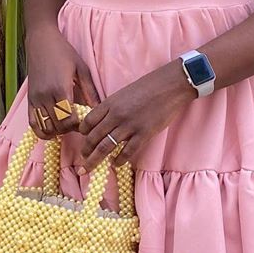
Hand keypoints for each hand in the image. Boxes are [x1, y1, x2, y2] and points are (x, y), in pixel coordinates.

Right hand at [26, 26, 99, 140]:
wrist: (41, 40)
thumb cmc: (63, 52)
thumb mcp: (82, 69)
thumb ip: (90, 91)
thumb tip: (99, 109)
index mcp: (61, 89)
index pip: (69, 119)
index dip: (79, 125)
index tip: (86, 121)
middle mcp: (46, 96)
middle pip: (58, 126)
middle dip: (70, 129)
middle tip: (78, 123)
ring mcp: (35, 99)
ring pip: (45, 128)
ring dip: (57, 131)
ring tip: (66, 124)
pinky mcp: (29, 100)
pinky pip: (33, 123)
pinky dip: (42, 130)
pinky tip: (52, 127)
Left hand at [76, 60, 195, 170]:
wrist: (171, 85)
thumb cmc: (149, 86)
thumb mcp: (124, 93)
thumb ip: (112, 107)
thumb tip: (104, 122)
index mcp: (110, 103)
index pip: (88, 121)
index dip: (83, 133)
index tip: (83, 138)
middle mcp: (116, 115)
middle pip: (93, 137)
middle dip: (86, 151)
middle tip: (83, 159)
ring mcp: (129, 126)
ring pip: (105, 147)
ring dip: (95, 159)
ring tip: (90, 166)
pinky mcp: (144, 134)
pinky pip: (126, 152)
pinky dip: (118, 160)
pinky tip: (115, 164)